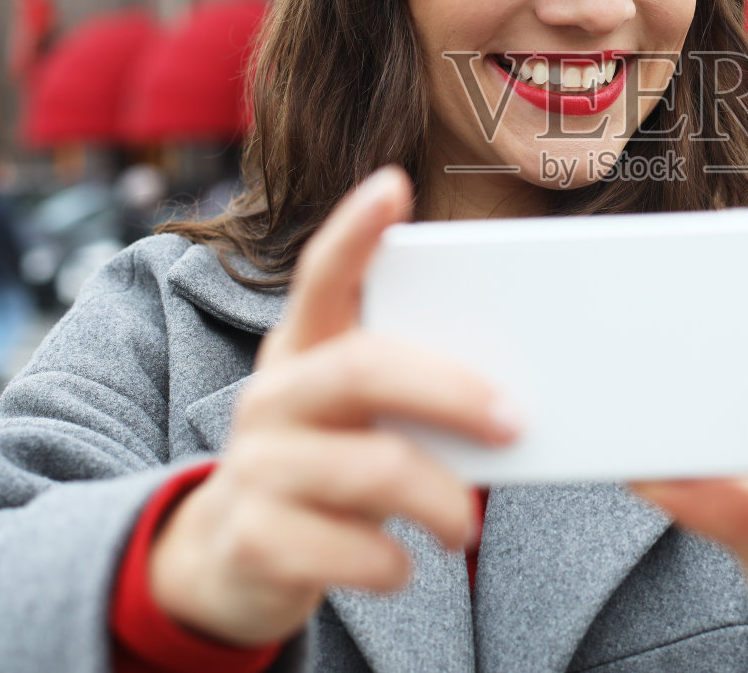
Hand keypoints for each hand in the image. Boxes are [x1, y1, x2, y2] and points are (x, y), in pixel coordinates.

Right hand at [148, 167, 519, 646]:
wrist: (231, 560)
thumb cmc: (327, 465)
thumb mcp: (354, 415)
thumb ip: (407, 388)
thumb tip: (516, 392)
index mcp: (302, 350)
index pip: (323, 275)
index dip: (355, 230)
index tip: (394, 184)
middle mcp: (271, 397)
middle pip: (362, 370)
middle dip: (450, 392)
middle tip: (513, 421)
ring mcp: (255, 467)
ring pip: (370, 469)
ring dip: (439, 500)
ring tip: (463, 523)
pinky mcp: (254, 541)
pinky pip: (346, 550)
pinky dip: (392, 563)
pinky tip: (402, 564)